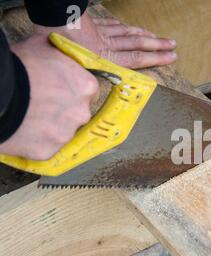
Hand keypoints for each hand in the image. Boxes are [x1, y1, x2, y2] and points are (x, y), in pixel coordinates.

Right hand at [0, 35, 98, 160]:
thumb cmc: (19, 65)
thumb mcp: (43, 46)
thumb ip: (61, 52)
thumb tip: (63, 50)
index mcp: (86, 87)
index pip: (88, 91)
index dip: (71, 89)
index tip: (57, 88)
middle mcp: (82, 113)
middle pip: (77, 113)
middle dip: (62, 109)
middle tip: (40, 103)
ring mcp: (66, 134)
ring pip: (62, 132)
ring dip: (50, 126)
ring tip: (27, 117)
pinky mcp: (49, 150)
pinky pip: (45, 147)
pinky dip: (35, 141)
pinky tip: (22, 130)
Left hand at [34, 12, 176, 68]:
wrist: (53, 18)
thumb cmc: (58, 45)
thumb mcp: (72, 68)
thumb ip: (86, 77)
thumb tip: (90, 89)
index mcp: (105, 58)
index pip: (136, 59)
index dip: (155, 58)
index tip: (171, 57)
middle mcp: (108, 45)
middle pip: (137, 45)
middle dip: (157, 46)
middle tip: (173, 46)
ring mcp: (102, 34)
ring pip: (129, 34)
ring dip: (146, 35)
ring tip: (159, 37)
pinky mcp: (95, 25)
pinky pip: (116, 26)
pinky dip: (127, 27)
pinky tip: (133, 28)